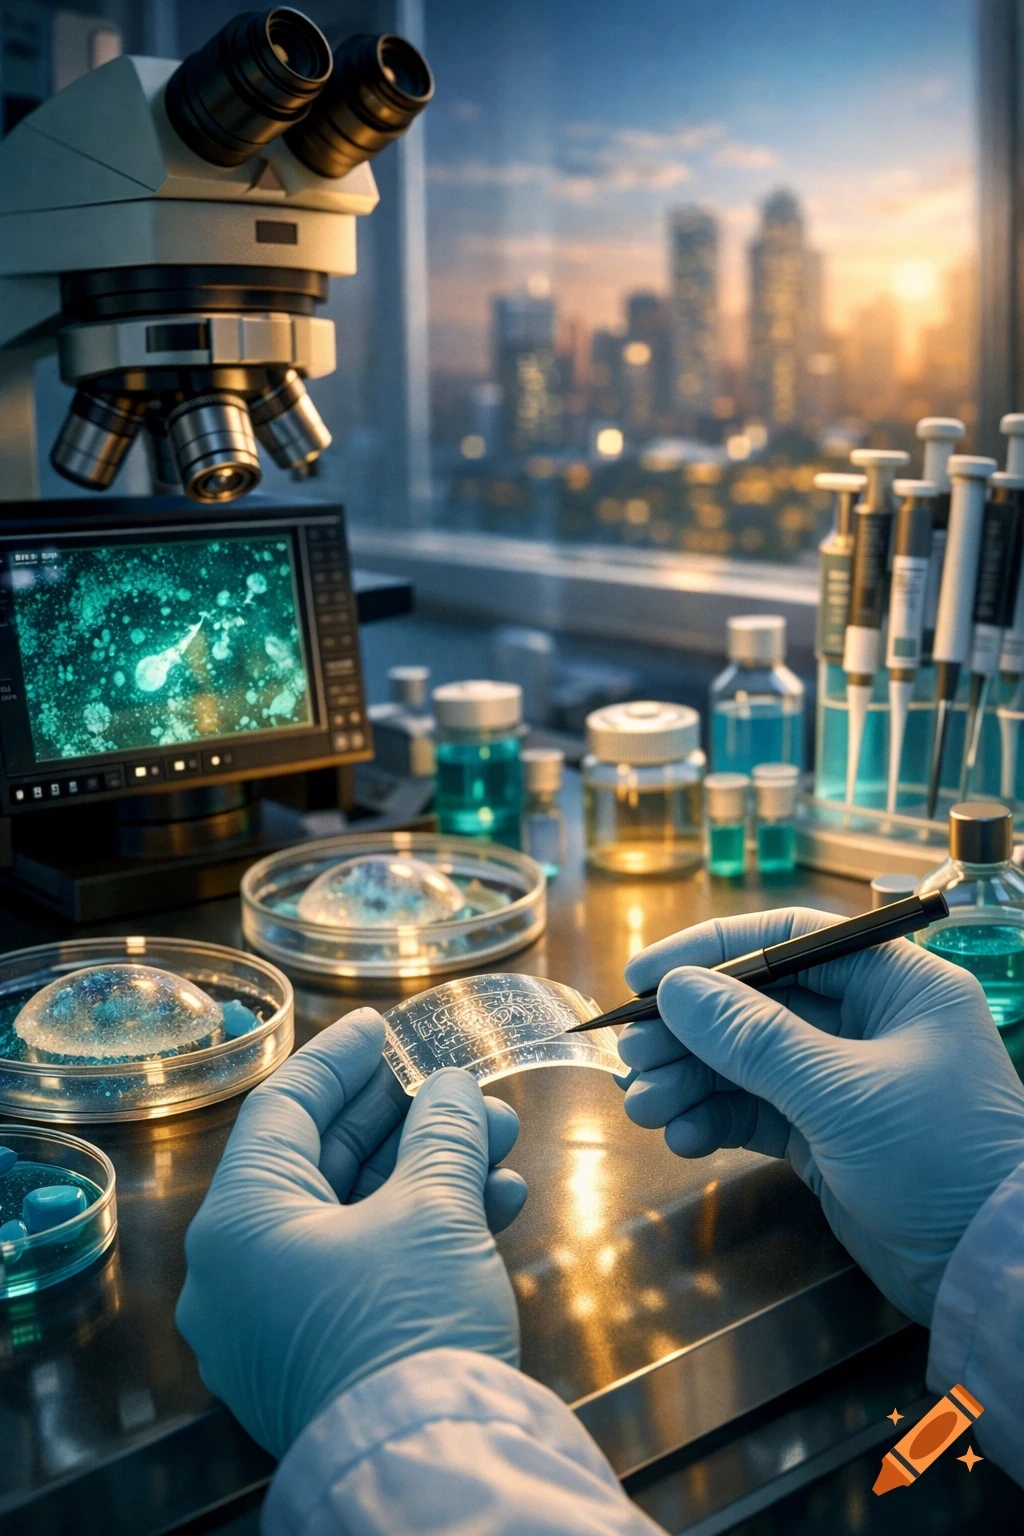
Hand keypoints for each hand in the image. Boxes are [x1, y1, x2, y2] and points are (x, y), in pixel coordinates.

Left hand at [176, 1009, 527, 1457]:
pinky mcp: (323, 1356)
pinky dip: (426, 1231)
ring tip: (500, 1139)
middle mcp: (241, 1272)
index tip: (383, 1028)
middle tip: (458, 1082)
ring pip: (356, 1216)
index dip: (338, 1060)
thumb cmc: (410, 1327)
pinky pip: (366, 1268)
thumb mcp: (433, 1211)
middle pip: (323, 1163)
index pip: (283, 1111)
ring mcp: (279, 1320)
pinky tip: (497, 1203)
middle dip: (406, 1119)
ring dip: (431, 1172)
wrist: (433, 1466)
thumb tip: (451, 1088)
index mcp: (238, 1225)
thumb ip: (440, 1133)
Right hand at [619, 909, 1023, 1325]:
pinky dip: (716, 1120)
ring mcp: (845, 1082)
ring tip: (645, 1107)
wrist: (989, 1272)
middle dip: (692, 1031)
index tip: (645, 976)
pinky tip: (683, 1137)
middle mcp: (869, 1023)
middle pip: (757, 1004)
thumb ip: (754, 1039)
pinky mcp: (827, 1137)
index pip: (789, 939)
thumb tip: (676, 991)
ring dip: (693, 1080)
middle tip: (634, 1055)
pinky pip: (756, 1112)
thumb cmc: (939, 1159)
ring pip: (747, 1062)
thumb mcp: (843, 1093)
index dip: (711, 951)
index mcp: (896, 984)